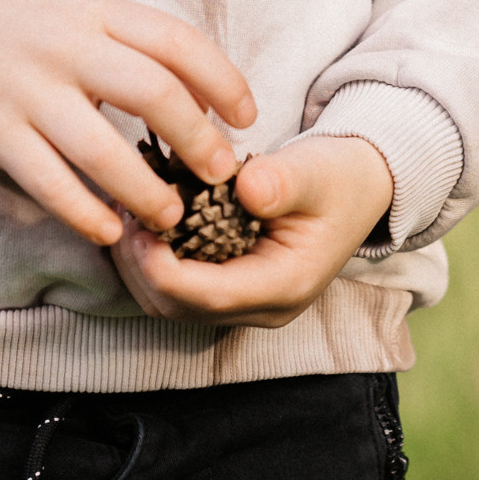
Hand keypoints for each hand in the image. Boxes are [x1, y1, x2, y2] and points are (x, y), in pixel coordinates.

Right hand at [0, 0, 253, 247]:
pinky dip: (84, 212)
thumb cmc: (23, 28)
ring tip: (171, 216)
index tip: (246, 117)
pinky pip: (48, 181)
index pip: (176, 41)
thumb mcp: (82, 15)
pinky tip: (111, 231)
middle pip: (153, 92)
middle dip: (197, 140)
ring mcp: (29, 89)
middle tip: (219, 175)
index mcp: (96, 11)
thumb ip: (135, 47)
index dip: (222, 80)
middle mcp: (67, 46)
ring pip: (102, 149)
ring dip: (146, 190)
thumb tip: (204, 99)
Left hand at [114, 136, 394, 329]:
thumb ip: (284, 181)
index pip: (211, 295)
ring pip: (168, 304)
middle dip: (140, 265)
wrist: (355, 187)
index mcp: (285, 285)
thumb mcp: (317, 171)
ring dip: (138, 264)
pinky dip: (149, 260)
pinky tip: (140, 220)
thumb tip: (246, 187)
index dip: (164, 268)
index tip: (138, 225)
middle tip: (123, 212)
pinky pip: (174, 288)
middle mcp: (260, 306)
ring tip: (126, 213)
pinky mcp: (227, 287)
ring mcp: (242, 302)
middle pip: (179, 308)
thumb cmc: (336, 178)